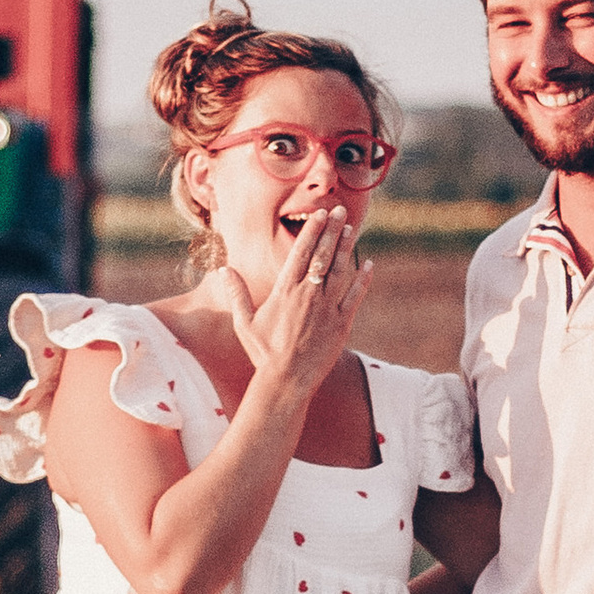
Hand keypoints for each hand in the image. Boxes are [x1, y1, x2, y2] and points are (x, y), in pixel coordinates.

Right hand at [217, 206, 372, 402]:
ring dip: (346, 248)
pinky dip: (363, 280)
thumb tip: (224, 269)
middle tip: (339, 211)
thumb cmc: (263, 353)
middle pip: (323, 256)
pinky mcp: (341, 324)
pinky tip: (369, 265)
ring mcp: (327, 308)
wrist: (286, 381)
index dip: (312, 232)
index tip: (319, 215)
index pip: (301, 253)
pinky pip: (355, 296)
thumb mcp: (244, 323)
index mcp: (285, 291)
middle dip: (331, 231)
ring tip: (350, 229)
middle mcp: (308, 295)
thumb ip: (237, 293)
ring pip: (340, 271)